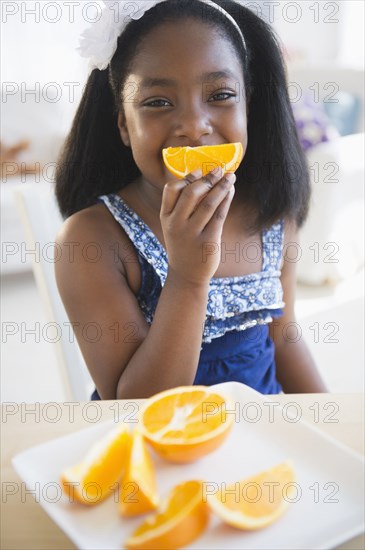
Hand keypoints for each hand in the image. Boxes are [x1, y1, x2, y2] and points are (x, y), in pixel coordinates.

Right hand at [160, 167, 235, 285]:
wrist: (186, 275)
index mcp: (166, 217)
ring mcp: (192, 234)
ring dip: (221, 186)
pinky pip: (219, 215)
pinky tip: (231, 192)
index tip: (199, 170)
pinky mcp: (208, 241)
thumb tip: (204, 179)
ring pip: (209, 203)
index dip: (186, 177)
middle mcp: (177, 224)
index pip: (171, 190)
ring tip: (230, 177)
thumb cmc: (183, 244)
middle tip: (219, 169)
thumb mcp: (174, 226)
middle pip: (191, 193)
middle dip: (207, 178)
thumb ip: (182, 206)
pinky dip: (226, 200)